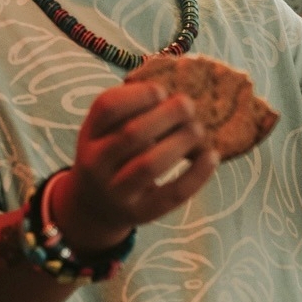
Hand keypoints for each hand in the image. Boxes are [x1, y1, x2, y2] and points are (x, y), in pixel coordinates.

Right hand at [52, 81, 218, 252]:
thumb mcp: (108, 132)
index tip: (161, 91)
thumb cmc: (112, 156)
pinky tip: (212, 156)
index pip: (107, 107)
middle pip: (132, 134)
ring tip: (198, 129)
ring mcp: (116, 192)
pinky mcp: (141, 213)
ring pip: (150, 165)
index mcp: (89, 135)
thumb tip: (177, 88)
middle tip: (189, 106)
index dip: (138, 94)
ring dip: (181, 142)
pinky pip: (172, 194)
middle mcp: (96, 164)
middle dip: (167, 115)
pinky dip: (197, 174)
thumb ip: (130, 112)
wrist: (95, 208)